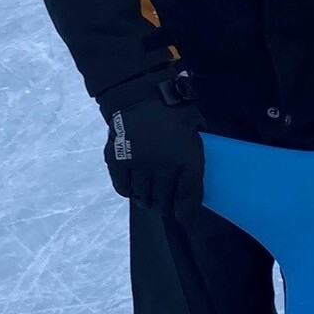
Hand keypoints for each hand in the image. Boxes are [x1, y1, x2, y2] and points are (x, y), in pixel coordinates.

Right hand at [99, 67, 203, 220]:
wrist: (142, 94)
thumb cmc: (174, 113)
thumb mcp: (194, 134)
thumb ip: (194, 159)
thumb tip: (193, 184)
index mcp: (187, 160)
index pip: (187, 199)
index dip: (186, 214)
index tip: (184, 219)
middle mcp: (164, 167)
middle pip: (163, 202)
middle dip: (164, 206)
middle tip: (162, 203)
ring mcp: (140, 166)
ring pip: (142, 197)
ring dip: (145, 198)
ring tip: (147, 195)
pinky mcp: (118, 162)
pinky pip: (123, 188)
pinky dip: (128, 189)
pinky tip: (132, 184)